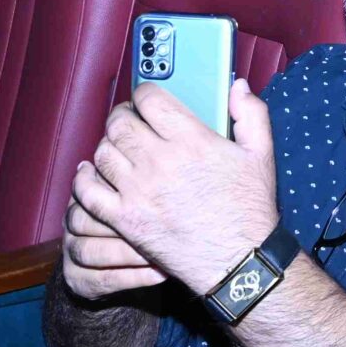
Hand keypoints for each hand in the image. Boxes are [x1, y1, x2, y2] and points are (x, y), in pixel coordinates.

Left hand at [72, 80, 280, 297]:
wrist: (237, 259)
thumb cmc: (249, 207)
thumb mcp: (261, 153)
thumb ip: (251, 113)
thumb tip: (237, 87)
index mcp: (192, 140)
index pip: (150, 100)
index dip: (144, 93)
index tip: (147, 99)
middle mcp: (160, 161)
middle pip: (120, 123)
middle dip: (122, 116)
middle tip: (129, 121)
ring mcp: (138, 191)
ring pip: (103, 153)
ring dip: (107, 145)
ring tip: (117, 147)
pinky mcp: (125, 219)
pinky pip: (89, 192)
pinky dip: (84, 179)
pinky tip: (91, 174)